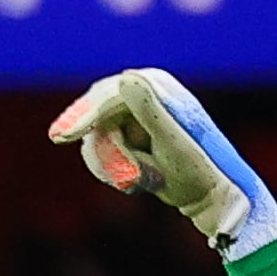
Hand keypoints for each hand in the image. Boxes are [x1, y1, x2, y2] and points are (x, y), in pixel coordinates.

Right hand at [49, 68, 276, 254]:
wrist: (213, 197)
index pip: (109, 95)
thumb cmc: (199, 169)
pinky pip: (105, 153)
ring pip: (98, 138)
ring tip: (139, 185)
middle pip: (97, 115)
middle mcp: (147, 97)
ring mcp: (138, 119)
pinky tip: (138, 185)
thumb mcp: (173, 142)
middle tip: (65, 145)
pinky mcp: (133, 139)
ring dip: (112, 165)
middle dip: (97, 144)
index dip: (83, 114)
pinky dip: (114, 171)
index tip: (63, 136)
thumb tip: (125, 78)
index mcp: (159, 87)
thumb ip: (149, 111)